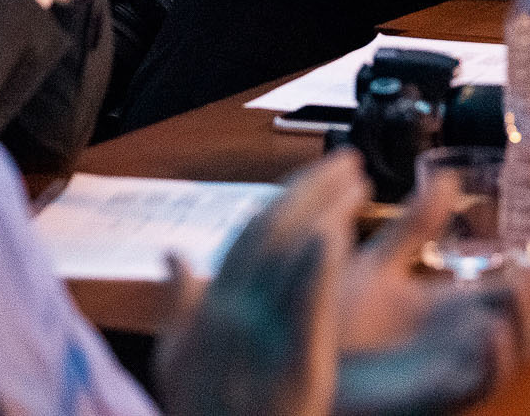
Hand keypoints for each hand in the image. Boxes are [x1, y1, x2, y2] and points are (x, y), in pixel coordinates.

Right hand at [158, 151, 359, 415]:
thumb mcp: (179, 366)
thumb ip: (178, 308)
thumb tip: (170, 255)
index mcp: (208, 311)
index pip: (247, 234)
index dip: (284, 196)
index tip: (317, 173)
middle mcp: (228, 315)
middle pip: (272, 231)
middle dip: (311, 188)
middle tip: (350, 163)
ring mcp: (257, 338)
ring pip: (288, 257)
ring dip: (324, 209)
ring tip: (358, 181)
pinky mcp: (291, 365)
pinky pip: (303, 309)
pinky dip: (314, 269)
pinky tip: (335, 235)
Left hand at [332, 158, 529, 413]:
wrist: (298, 358)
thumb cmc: (334, 323)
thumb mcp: (378, 264)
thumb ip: (415, 227)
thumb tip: (447, 177)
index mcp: (451, 309)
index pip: (511, 294)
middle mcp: (458, 342)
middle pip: (524, 328)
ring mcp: (449, 371)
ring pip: (511, 357)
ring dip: (528, 326)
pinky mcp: (433, 399)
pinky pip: (477, 388)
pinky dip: (494, 363)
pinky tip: (494, 333)